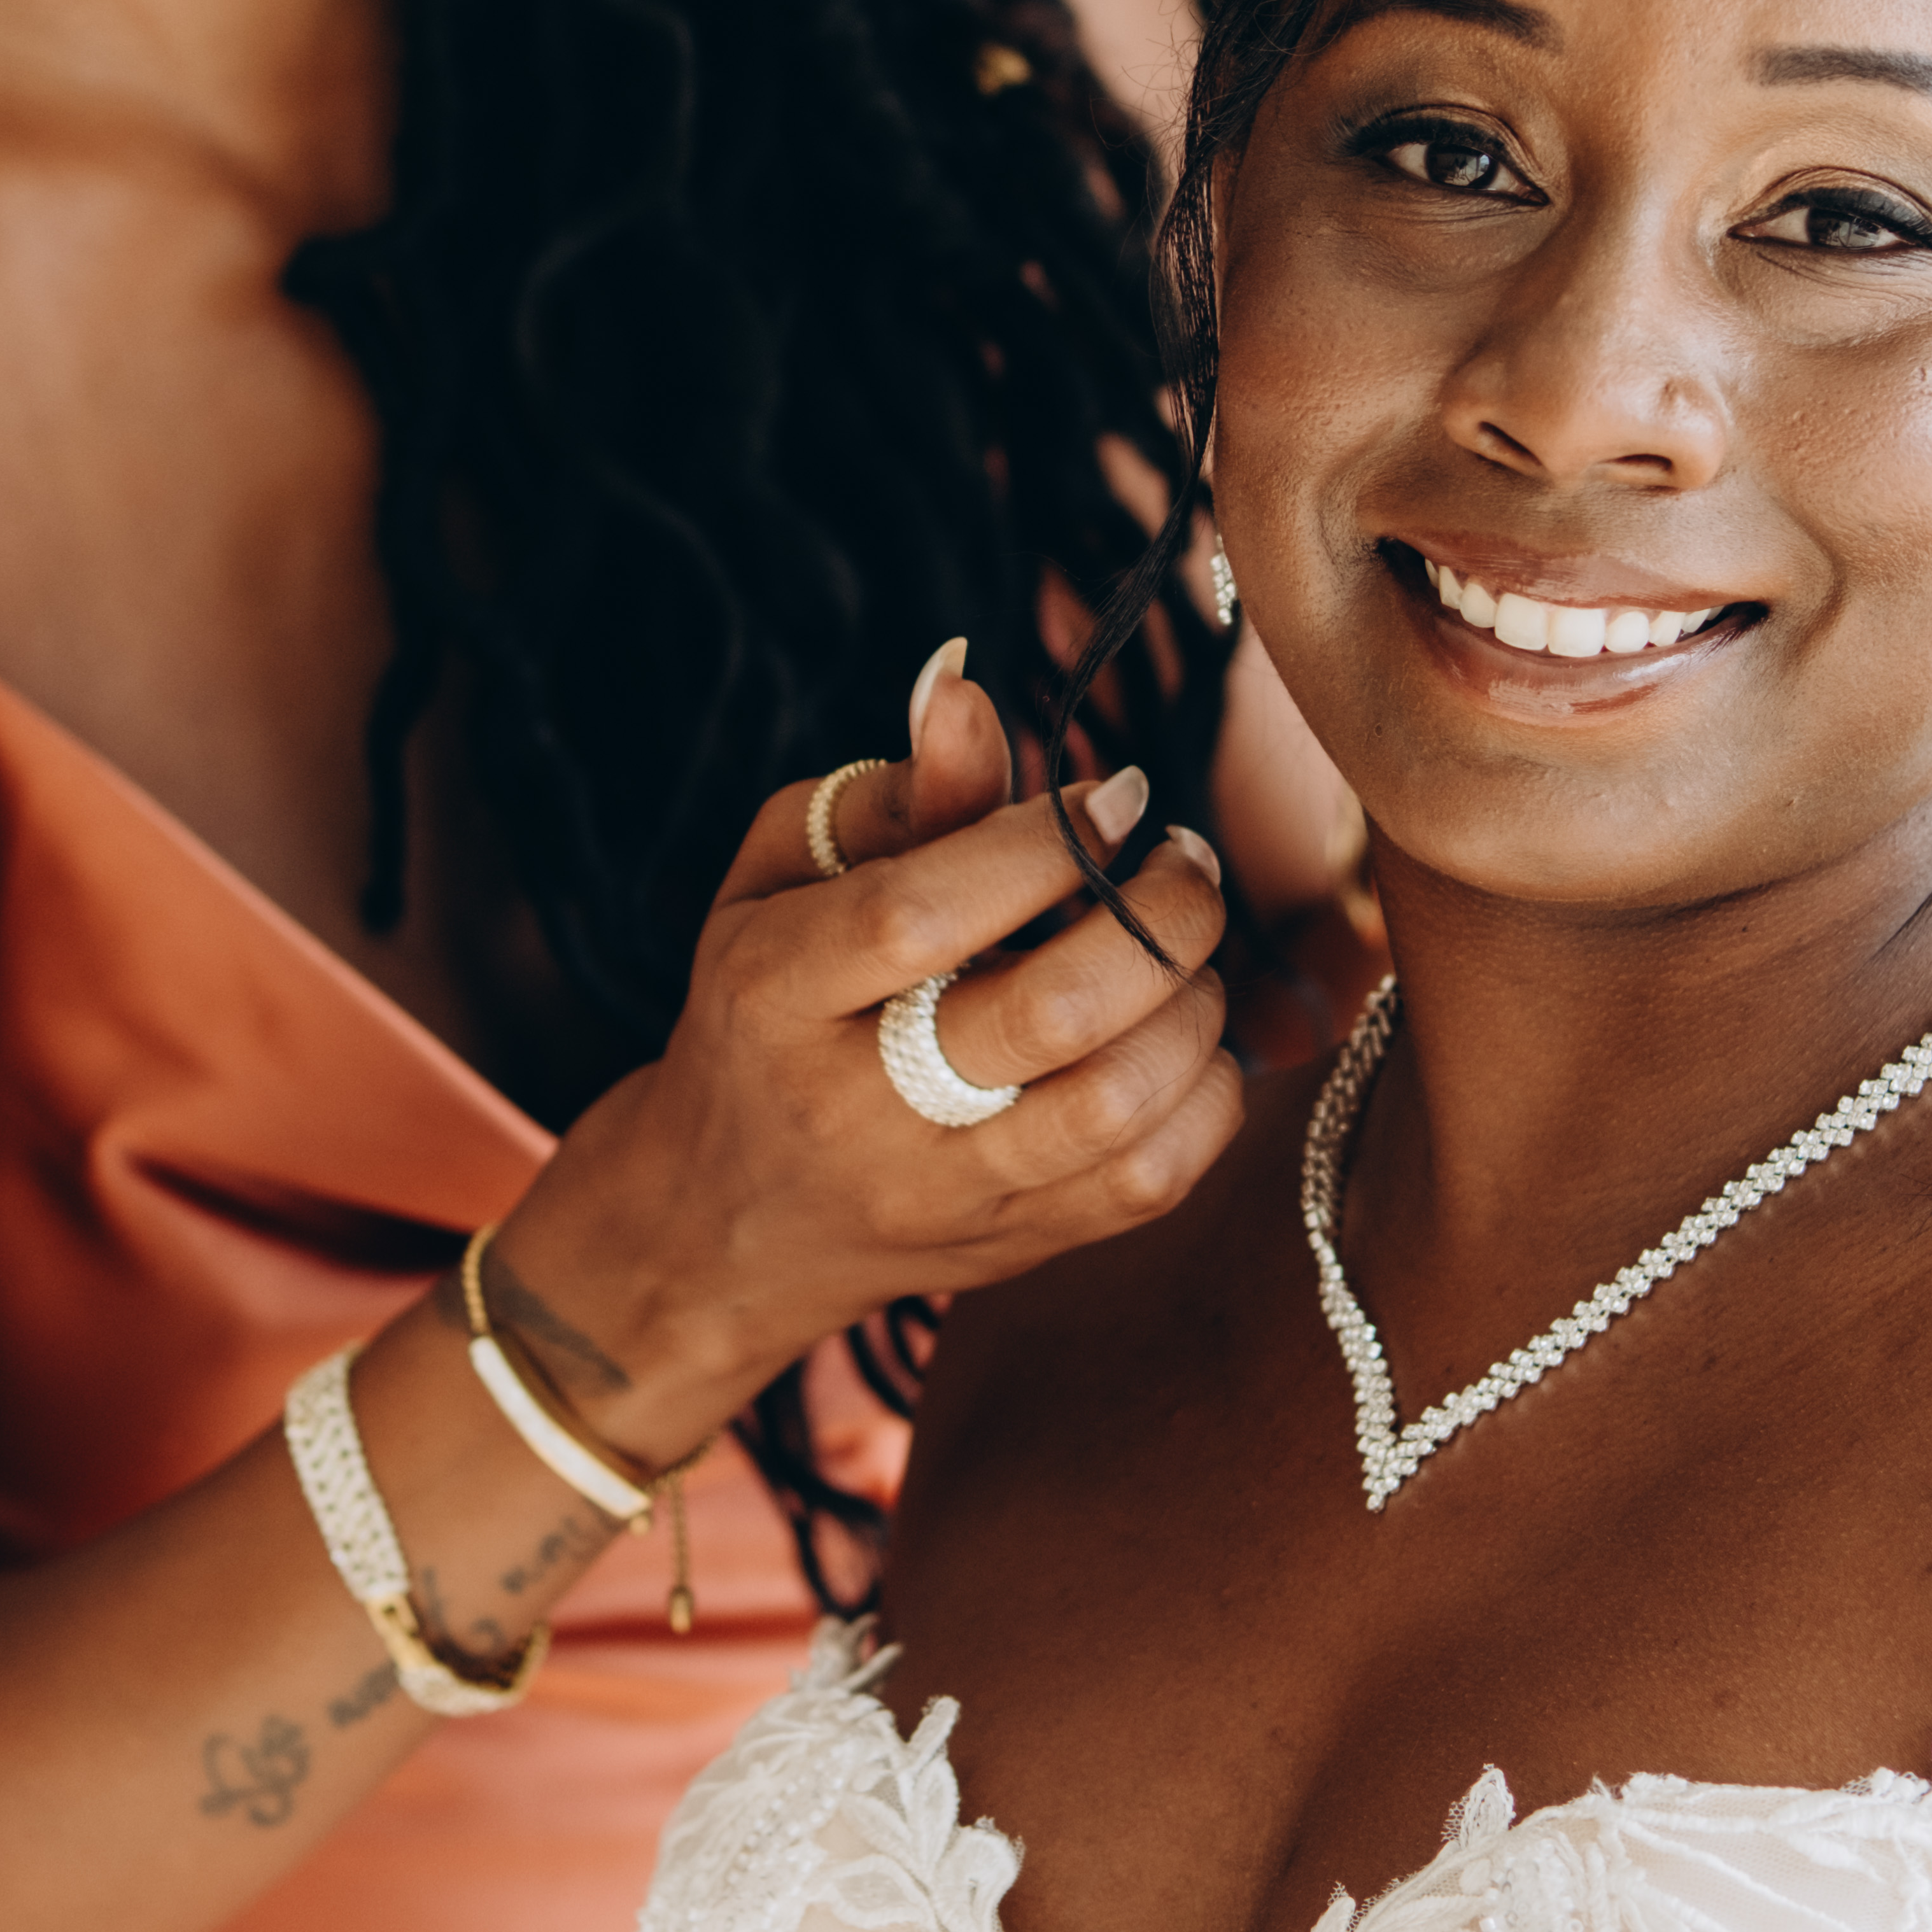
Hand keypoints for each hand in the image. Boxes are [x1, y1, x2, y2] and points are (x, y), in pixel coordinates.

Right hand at [501, 646, 1239, 1458]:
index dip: (1044, 844)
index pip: (924, 916)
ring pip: (1115, 1109)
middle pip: (1048, 1016)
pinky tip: (1182, 1036)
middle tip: (1185, 861)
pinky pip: (1152, 1181)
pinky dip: (1205, 1095)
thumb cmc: (766, 1010)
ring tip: (1187, 948)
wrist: (726, 1222)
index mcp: (774, 993)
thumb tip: (966, 683)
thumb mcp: (781, 881)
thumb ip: (892, 792)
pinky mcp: (1014, 1247)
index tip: (1120, 795)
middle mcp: (856, 1108)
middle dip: (1158, 916)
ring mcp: (943, 1194)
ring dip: (1192, 1004)